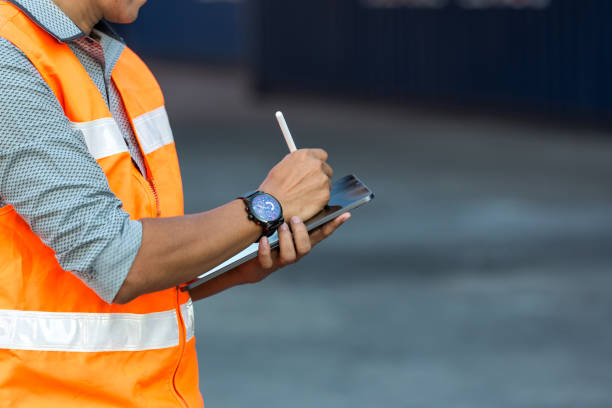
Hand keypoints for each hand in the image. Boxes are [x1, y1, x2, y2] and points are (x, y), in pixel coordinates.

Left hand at [230, 212, 350, 283]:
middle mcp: (295, 252)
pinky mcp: (266, 265)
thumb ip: (293, 212)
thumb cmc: (269, 238)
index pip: (322, 234)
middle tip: (294, 219)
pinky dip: (265, 250)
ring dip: (286, 239)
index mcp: (302, 241)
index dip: (334, 225)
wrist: (249, 262)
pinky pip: (268, 261)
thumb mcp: (282, 224)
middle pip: (307, 247)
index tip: (345, 214)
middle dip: (301, 233)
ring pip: (290, 255)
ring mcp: (281, 260)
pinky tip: (263, 239)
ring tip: (280, 226)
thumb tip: (302, 192)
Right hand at [259, 149, 332, 221]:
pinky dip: (319, 199)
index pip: (321, 155)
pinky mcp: (325, 195)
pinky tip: (307, 202)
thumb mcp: (283, 166)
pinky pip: (326, 196)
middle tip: (309, 184)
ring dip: (319, 188)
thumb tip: (304, 163)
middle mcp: (316, 165)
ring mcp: (322, 180)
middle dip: (319, 176)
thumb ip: (298, 162)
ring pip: (327, 183)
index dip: (317, 162)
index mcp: (305, 155)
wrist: (273, 207)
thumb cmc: (273, 189)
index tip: (315, 168)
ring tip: (304, 195)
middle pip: (326, 169)